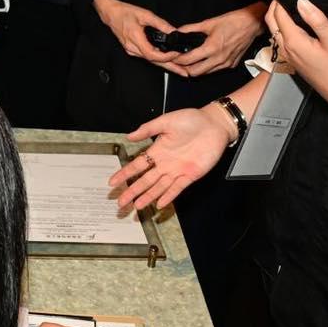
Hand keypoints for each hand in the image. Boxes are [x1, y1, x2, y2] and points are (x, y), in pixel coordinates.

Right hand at [93, 0, 180, 67]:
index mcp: (135, 39)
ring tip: (179, 68)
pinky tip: (166, 61)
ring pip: (150, 60)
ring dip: (165, 64)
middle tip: (184, 73)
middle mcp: (132, 48)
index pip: (152, 54)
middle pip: (154, 62)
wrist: (111, 13)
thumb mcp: (145, 14)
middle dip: (170, 68)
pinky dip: (158, 60)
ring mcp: (131, 50)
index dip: (166, 57)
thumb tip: (173, 31)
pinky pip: (146, 57)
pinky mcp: (132, 50)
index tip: (176, 54)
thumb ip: (160, 23)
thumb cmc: (125, 12)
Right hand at [108, 107, 234, 211]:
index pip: (137, 165)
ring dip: (147, 197)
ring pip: (159, 187)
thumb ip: (148, 129)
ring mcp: (177, 170)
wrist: (214, 124)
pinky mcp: (190, 175)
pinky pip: (177, 188)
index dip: (125, 174)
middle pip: (145, 180)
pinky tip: (159, 204)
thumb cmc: (192, 120)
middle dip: (132, 191)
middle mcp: (165, 163)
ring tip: (136, 206)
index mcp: (158, 150)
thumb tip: (129, 136)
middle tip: (120, 202)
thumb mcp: (166, 121)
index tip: (113, 182)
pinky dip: (168, 196)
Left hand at [167, 2, 265, 76]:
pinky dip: (207, 68)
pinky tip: (203, 60)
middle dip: (184, 69)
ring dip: (195, 69)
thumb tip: (179, 31)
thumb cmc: (233, 22)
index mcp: (212, 48)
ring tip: (189, 62)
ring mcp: (226, 64)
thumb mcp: (209, 23)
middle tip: (178, 62)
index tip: (172, 57)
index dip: (178, 60)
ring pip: (205, 73)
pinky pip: (216, 70)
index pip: (189, 60)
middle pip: (195, 73)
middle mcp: (219, 59)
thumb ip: (191, 28)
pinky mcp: (232, 65)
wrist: (252, 24)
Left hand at [267, 0, 327, 120]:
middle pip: (272, 24)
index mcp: (294, 42)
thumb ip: (317, 19)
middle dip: (274, 8)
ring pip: (275, 33)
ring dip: (277, 19)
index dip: (279, 0)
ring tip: (287, 7)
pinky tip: (294, 27)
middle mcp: (287, 51)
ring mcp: (290, 58)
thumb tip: (302, 1)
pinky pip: (282, 42)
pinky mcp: (296, 63)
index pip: (278, 15)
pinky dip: (283, 30)